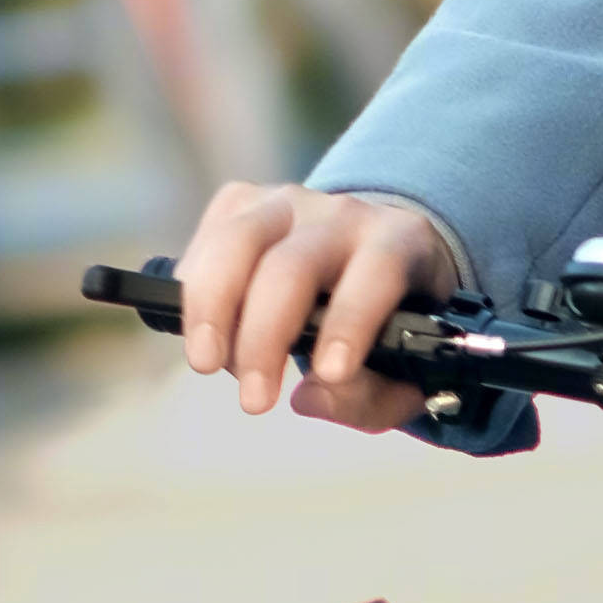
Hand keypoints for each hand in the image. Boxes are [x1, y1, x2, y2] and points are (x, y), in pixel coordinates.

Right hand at [174, 180, 458, 428]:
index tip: (327, 374)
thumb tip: (309, 398)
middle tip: (254, 401)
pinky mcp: (244, 201)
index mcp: (401, 243)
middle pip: (293, 265)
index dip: (350, 322)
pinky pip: (209, 239)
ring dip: (213, 308)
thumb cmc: (388, 322)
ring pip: (239, 241)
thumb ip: (373, 397)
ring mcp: (290, 201)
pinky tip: (202, 331)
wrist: (366, 257)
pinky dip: (196, 288)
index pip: (378, 271)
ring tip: (208, 363)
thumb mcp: (407, 368)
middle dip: (264, 337)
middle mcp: (345, 213)